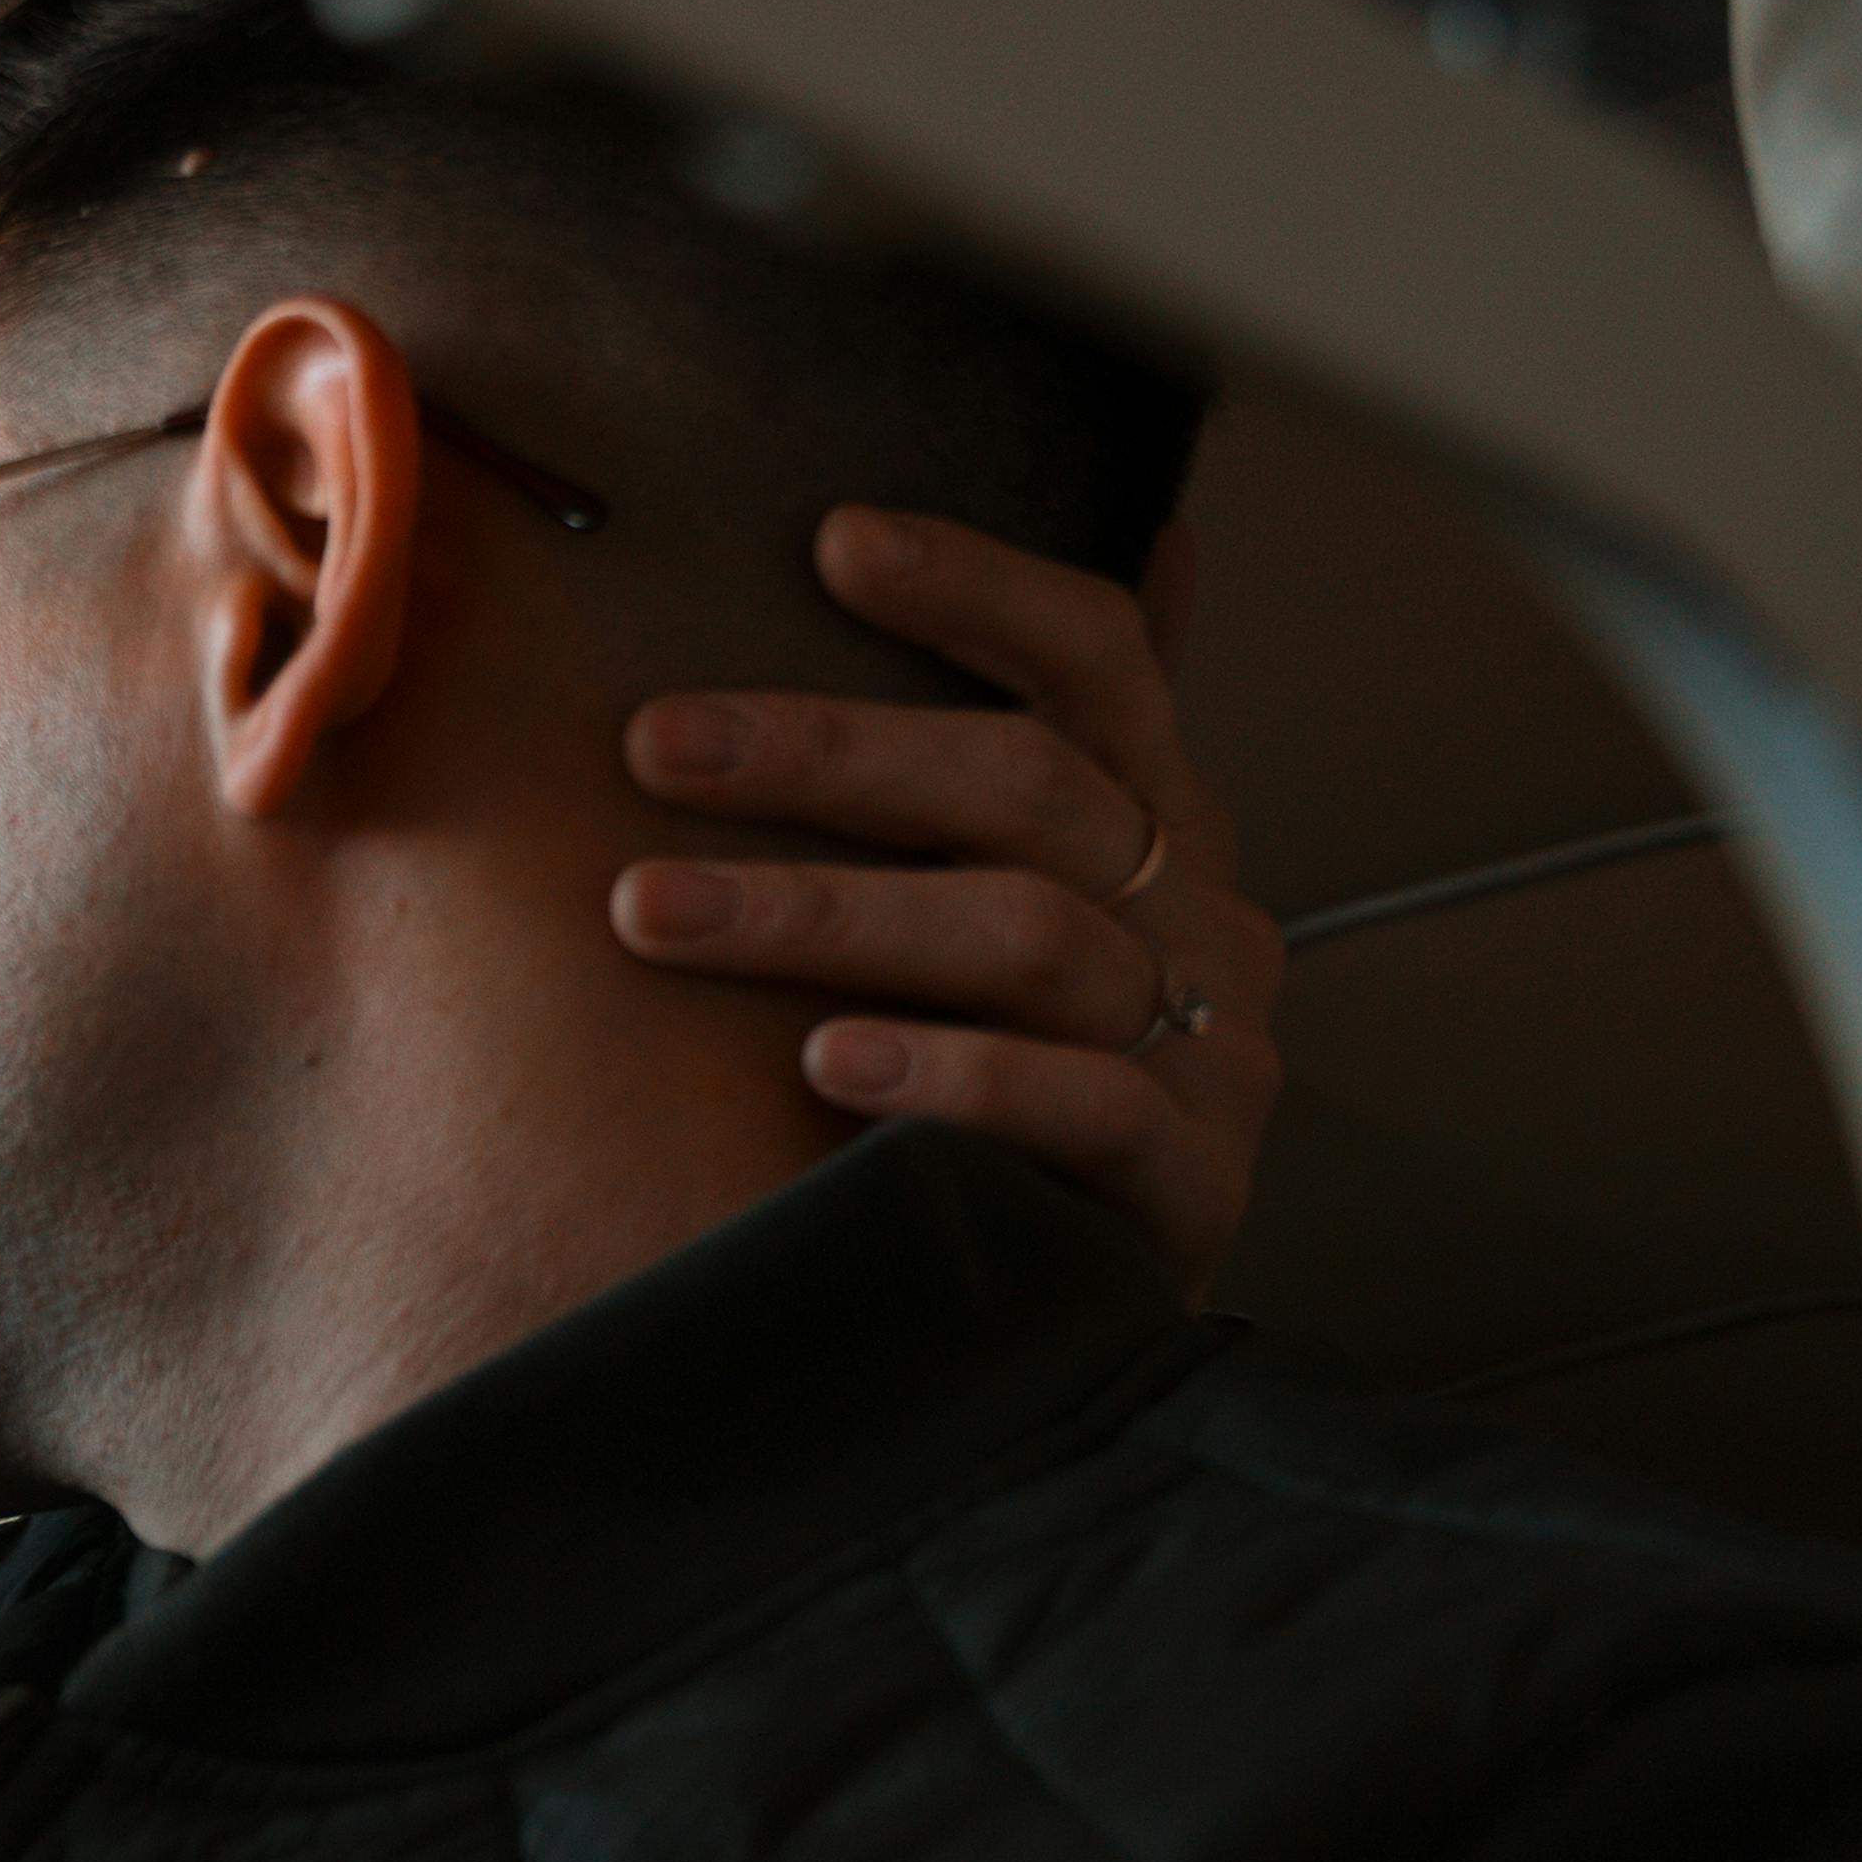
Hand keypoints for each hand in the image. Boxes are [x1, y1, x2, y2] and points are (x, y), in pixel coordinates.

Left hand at [610, 507, 1280, 1297]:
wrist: (1076, 1319)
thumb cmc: (1013, 1086)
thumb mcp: (1003, 912)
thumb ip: (1020, 755)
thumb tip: (1091, 549)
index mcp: (1156, 824)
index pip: (1097, 658)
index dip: (977, 588)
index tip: (831, 542)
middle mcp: (1199, 916)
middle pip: (1028, 786)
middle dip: (825, 754)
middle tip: (653, 744)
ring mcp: (1208, 1050)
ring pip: (1023, 936)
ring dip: (826, 913)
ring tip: (657, 911)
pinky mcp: (1187, 1184)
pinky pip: (1075, 1105)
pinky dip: (945, 1075)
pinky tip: (822, 1063)